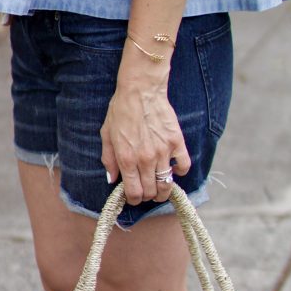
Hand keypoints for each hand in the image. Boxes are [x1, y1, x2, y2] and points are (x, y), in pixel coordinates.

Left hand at [101, 69, 190, 205]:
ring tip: (161, 188)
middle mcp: (146, 159)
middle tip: (146, 191)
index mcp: (127, 159)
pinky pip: (183, 166)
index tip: (134, 196)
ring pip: (167, 183)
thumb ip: (108, 159)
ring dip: (163, 190)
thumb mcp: (106, 135)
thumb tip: (112, 179)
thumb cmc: (121, 110)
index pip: (134, 193)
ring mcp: (163, 151)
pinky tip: (174, 168)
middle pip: (151, 192)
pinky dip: (180, 171)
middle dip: (148, 196)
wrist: (141, 90)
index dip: (133, 199)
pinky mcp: (177, 142)